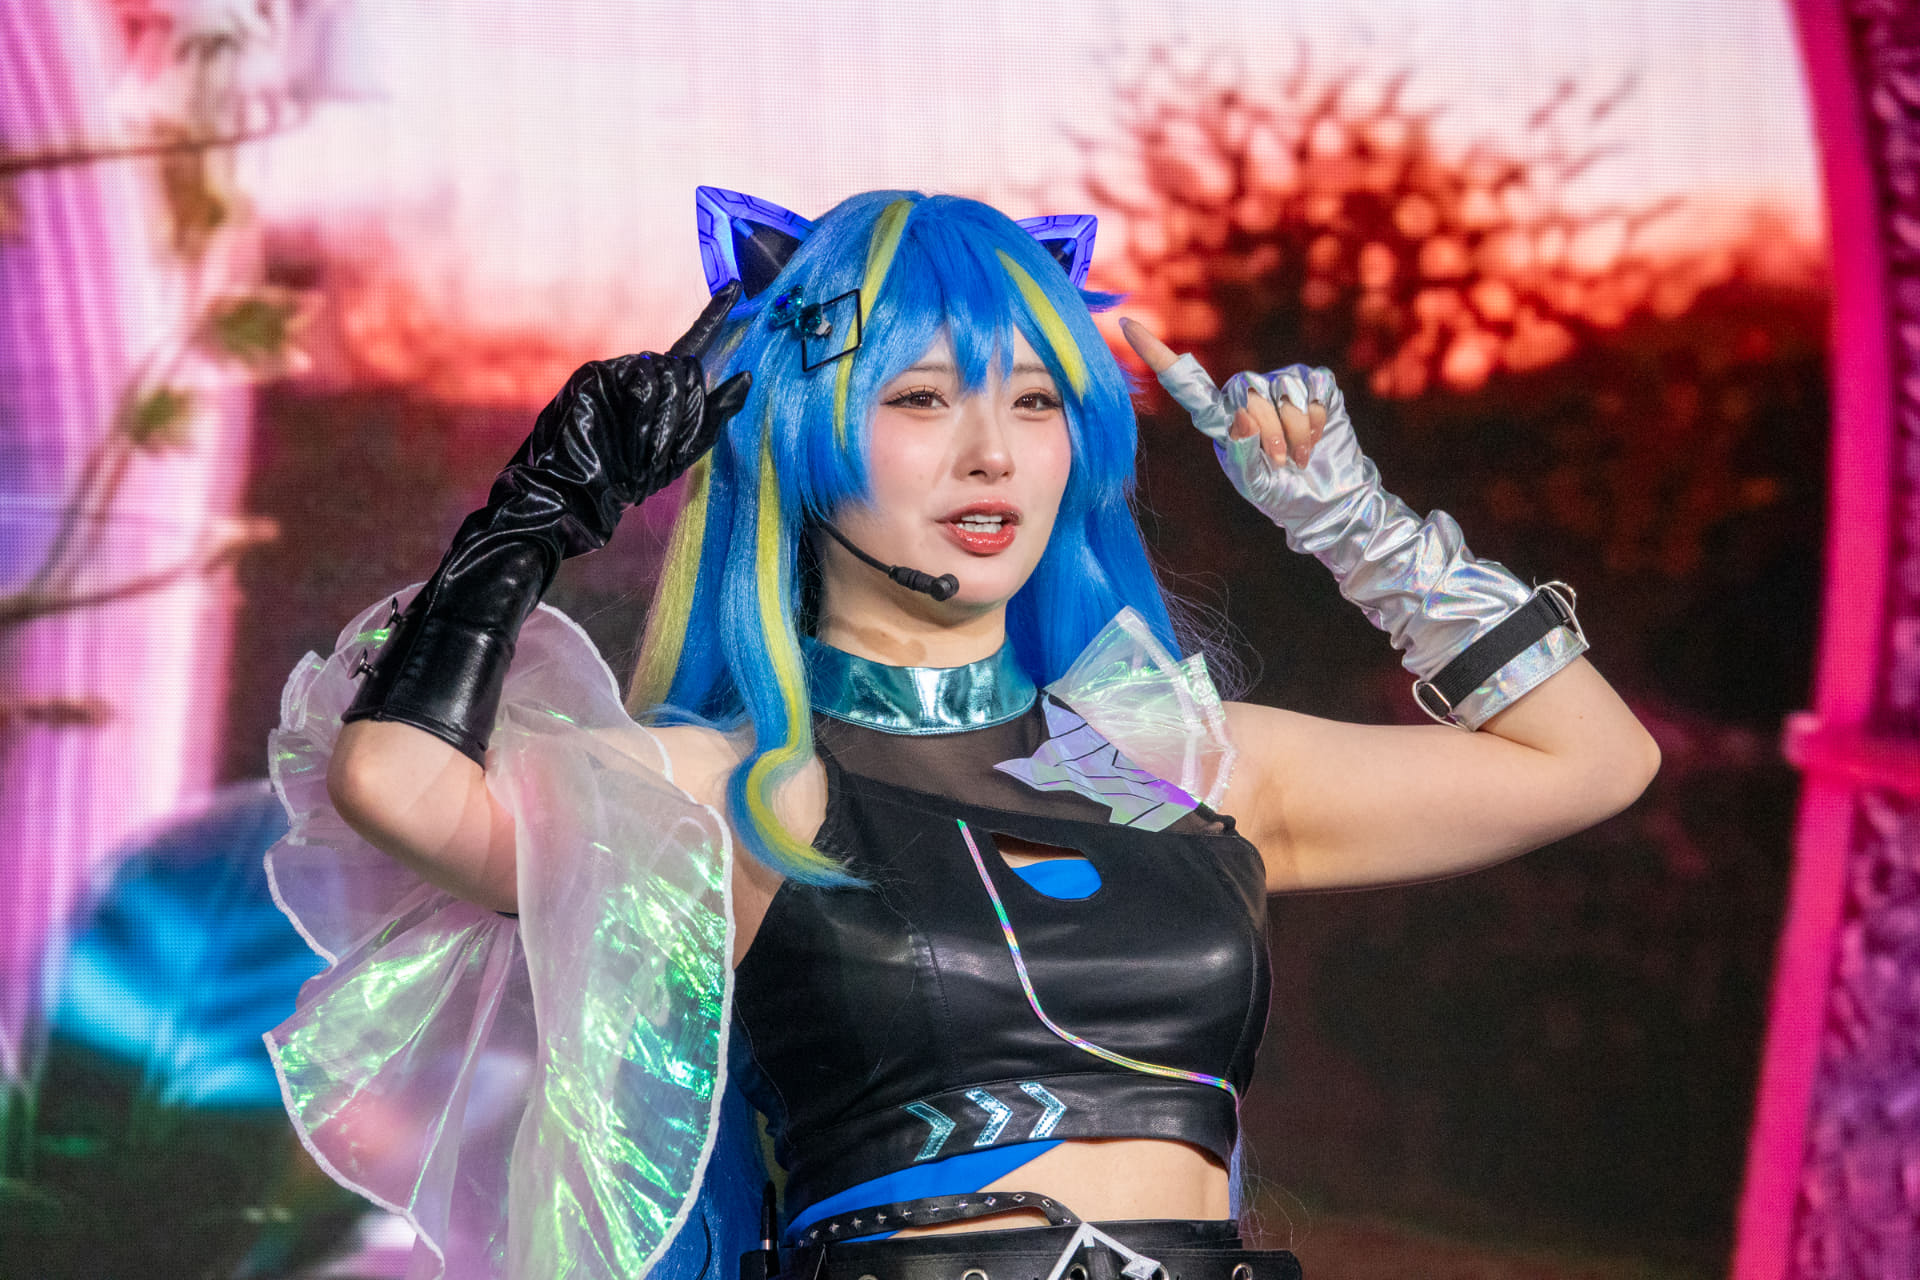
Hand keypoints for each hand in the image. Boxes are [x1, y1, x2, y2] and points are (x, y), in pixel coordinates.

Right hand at [518, 283, 752, 522]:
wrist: (585, 488)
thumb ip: (715, 413)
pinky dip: (647, 410)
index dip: (715, 315)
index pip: (694, 343)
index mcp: (663, 384)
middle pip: (686, 367)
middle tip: (667, 450)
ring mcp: (618, 369)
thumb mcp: (686, 447)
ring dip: (668, 417)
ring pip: (667, 372)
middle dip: (687, 411)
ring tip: (647, 448)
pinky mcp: (597, 373)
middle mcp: (642, 370)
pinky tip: (632, 430)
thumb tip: (748, 376)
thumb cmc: (634, 472)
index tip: (736, 286)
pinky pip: (642, 380)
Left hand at [1119, 318, 1370, 533]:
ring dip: (1295, 431)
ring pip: (1284, 390)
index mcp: (1221, 417)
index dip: (1155, 354)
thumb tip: (1242, 419)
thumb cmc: (1281, 493)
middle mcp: (1247, 393)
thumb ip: (1241, 454)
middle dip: (1268, 430)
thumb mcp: (1253, 482)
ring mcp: (1282, 384)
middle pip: (1247, 388)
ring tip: (1299, 455)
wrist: (1327, 498)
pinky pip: (1312, 389)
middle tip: (1280, 462)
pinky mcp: (1315, 384)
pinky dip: (1316, 420)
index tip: (1126, 324)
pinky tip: (1317, 437)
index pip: (1184, 383)